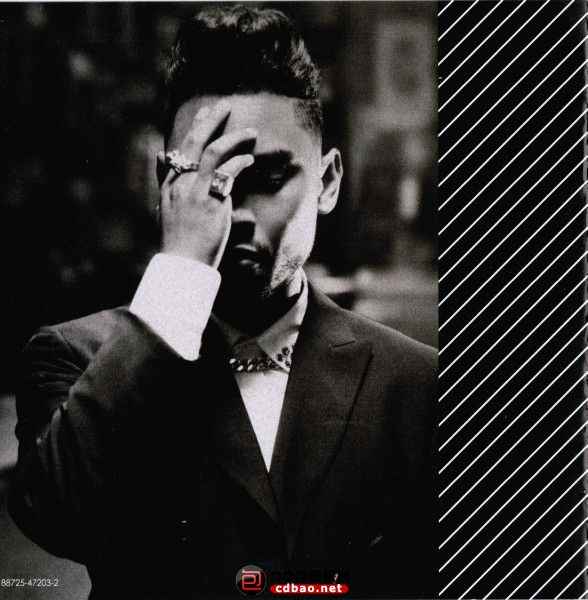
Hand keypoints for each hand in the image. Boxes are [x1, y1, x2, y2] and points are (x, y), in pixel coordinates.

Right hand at [157, 101, 256, 266]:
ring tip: (250, 132)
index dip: (196, 127)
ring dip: (234, 138)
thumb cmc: (178, 237)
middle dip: (212, 120)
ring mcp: (196, 190)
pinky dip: (240, 162)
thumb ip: (165, 179)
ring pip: (214, 151)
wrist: (182, 262)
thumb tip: (161, 155)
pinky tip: (250, 159)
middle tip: (226, 106)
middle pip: (196, 141)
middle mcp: (181, 182)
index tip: (207, 113)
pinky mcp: (212, 201)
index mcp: (170, 183)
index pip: (183, 147)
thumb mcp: (166, 205)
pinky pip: (228, 173)